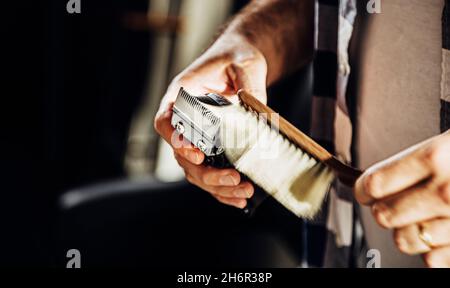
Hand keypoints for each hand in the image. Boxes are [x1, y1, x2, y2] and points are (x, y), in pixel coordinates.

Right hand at [154, 36, 267, 208]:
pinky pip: (210, 172)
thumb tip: (258, 113)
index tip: (195, 154)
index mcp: (182, 95)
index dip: (175, 141)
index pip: (165, 121)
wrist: (241, 62)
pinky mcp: (213, 147)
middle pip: (183, 155)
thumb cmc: (236, 57)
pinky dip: (222, 189)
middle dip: (206, 173)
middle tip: (232, 178)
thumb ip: (248, 85)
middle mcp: (186, 119)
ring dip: (217, 186)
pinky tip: (238, 198)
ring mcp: (199, 136)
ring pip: (196, 171)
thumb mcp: (244, 64)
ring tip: (242, 192)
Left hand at [355, 131, 449, 266]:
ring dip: (406, 230)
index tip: (364, 190)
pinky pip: (433, 260)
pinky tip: (440, 232)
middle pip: (384, 216)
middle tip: (391, 202)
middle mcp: (445, 192)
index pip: (374, 184)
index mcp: (435, 157)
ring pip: (404, 241)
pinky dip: (432, 250)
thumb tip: (372, 183)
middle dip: (382, 209)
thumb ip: (414, 161)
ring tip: (419, 217)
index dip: (363, 189)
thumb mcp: (446, 144)